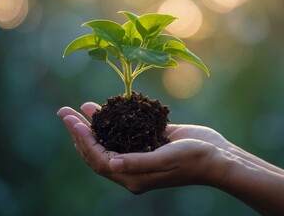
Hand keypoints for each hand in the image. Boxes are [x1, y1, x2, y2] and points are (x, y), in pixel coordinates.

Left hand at [57, 103, 231, 193]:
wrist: (218, 157)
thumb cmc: (195, 159)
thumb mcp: (166, 160)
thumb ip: (137, 162)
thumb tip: (110, 162)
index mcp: (133, 176)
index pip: (98, 158)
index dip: (82, 139)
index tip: (70, 119)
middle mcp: (133, 167)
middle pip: (98, 150)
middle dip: (80, 131)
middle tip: (64, 111)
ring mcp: (141, 153)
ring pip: (110, 140)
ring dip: (94, 125)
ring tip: (80, 108)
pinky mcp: (150, 141)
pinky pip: (127, 130)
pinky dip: (115, 119)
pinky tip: (109, 106)